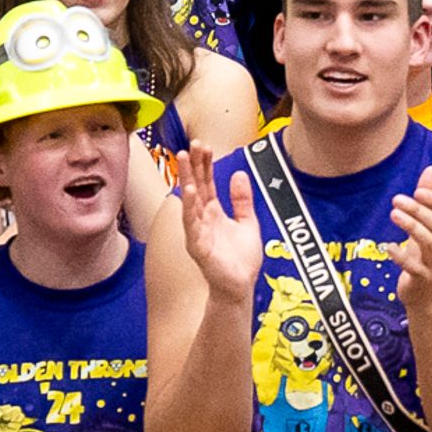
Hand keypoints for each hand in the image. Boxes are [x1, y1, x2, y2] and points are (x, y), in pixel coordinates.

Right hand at [176, 145, 262, 299]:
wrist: (241, 288)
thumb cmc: (241, 260)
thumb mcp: (248, 223)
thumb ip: (242, 200)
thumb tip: (239, 173)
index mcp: (213, 212)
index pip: (206, 182)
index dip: (205, 164)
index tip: (204, 145)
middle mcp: (202, 219)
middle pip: (196, 186)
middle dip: (193, 165)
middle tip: (192, 143)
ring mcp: (198, 232)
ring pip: (190, 201)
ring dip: (186, 179)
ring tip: (183, 159)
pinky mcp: (198, 247)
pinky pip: (192, 224)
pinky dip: (189, 208)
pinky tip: (189, 191)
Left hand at [386, 164, 431, 312]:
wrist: (428, 297)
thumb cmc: (427, 256)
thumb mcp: (429, 227)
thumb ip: (430, 198)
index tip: (417, 190)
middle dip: (418, 210)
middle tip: (396, 199)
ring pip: (428, 243)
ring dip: (410, 226)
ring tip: (393, 214)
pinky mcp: (422, 279)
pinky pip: (413, 267)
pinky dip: (400, 256)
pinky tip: (387, 246)